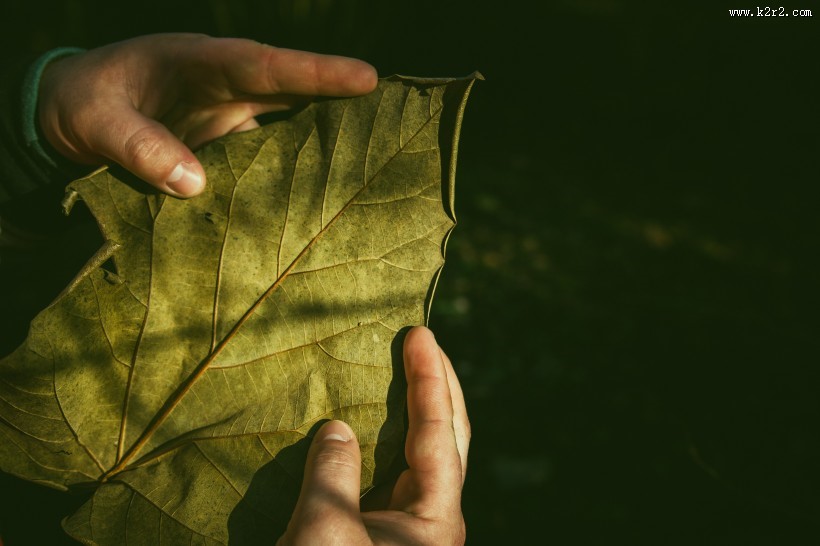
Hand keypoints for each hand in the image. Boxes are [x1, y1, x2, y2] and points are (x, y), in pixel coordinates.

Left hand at [37, 33, 376, 197]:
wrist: (64, 116)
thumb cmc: (79, 104)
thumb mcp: (95, 119)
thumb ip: (138, 146)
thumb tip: (195, 184)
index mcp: (197, 62)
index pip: (264, 65)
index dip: (315, 72)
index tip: (367, 78)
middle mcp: (224, 86)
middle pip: (294, 88)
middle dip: (345, 96)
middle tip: (403, 109)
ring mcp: (229, 116)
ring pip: (291, 121)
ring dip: (331, 134)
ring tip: (382, 153)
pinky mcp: (227, 146)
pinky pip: (271, 156)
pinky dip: (298, 170)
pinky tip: (324, 193)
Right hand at [277, 326, 469, 544]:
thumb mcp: (326, 528)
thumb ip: (333, 473)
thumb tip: (337, 429)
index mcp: (435, 516)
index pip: (438, 431)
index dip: (429, 379)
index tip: (419, 334)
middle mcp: (431, 517)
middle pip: (445, 436)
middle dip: (435, 386)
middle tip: (420, 340)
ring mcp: (408, 527)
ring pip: (418, 455)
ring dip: (409, 410)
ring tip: (398, 368)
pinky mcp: (380, 534)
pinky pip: (389, 474)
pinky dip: (381, 439)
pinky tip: (362, 421)